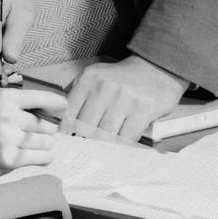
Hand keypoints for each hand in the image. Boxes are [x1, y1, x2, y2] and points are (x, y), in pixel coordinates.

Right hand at [0, 86, 66, 180]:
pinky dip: (42, 158)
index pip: (46, 98)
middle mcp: (8, 115)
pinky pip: (43, 158)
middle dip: (45, 131)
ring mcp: (8, 138)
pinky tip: (31, 156)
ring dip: (42, 146)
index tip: (64, 111)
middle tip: (30, 135)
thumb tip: (58, 113)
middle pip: (49, 125)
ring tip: (26, 146)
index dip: (60, 106)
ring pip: (47, 142)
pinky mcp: (9, 158)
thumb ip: (23, 106)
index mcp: (6, 98)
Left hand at [65, 56, 188, 142]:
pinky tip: (120, 145)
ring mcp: (124, 98)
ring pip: (104, 135)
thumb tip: (61, 121)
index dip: (67, 132)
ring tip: (102, 149)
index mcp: (88, 79)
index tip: (67, 141)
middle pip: (85, 127)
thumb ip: (77, 96)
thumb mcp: (95, 77)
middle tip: (84, 150)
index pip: (69, 113)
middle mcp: (104, 87)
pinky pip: (126, 137)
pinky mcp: (142, 110)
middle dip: (84, 141)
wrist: (156, 69)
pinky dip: (122, 145)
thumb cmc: (123, 78)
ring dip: (103, 145)